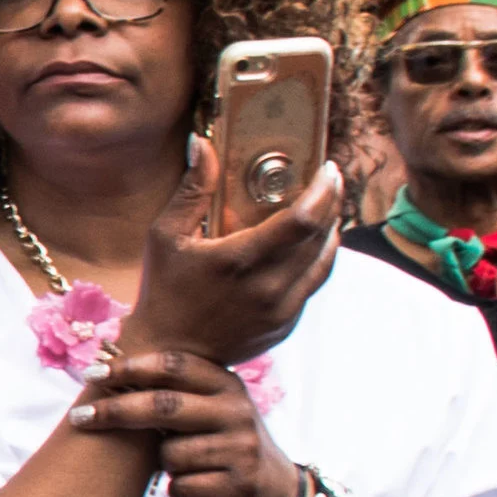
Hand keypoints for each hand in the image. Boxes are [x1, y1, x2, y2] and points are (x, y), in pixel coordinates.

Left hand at [69, 348, 301, 496]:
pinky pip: (180, 487)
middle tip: (80, 417)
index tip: (93, 372)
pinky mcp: (238, 485)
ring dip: (163, 463)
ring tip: (183, 463)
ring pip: (170, 454)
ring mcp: (240, 448)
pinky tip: (196, 485)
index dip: (131, 366)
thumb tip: (111, 362)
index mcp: (225, 382)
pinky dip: (176, 490)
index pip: (173, 365)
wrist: (272, 487)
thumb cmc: (224, 439)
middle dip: (117, 410)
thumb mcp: (212, 404)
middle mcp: (236, 410)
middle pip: (164, 405)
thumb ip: (178, 386)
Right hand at [123, 139, 340, 364]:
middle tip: (331, 179)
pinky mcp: (285, 326)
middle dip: (331, 203)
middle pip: (319, 238)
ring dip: (331, 231)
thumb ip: (192, 188)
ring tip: (329, 207)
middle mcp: (267, 288)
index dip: (323, 191)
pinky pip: (312, 286)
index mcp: (240, 260)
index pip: (301, 221)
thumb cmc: (165, 289)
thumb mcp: (166, 234)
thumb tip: (202, 142)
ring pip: (323, 263)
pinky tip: (312, 244)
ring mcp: (280, 311)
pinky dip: (318, 260)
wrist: (171, 353)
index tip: (329, 168)